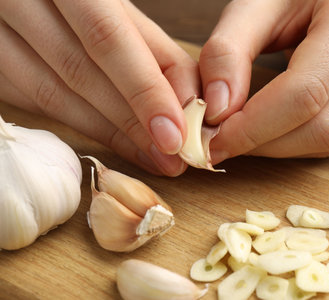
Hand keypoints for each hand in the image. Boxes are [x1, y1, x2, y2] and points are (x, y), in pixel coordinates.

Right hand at [0, 0, 199, 175]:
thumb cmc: (81, 2)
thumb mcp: (117, 9)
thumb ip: (151, 49)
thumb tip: (187, 101)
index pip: (108, 39)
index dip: (145, 91)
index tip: (176, 133)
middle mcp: (23, 0)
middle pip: (80, 72)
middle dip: (131, 121)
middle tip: (169, 157)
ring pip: (53, 94)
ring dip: (107, 133)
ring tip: (148, 157)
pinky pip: (34, 101)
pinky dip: (79, 126)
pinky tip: (112, 141)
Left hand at [200, 0, 328, 161]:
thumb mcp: (255, 6)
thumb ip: (227, 52)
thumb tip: (218, 110)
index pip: (305, 92)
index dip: (255, 126)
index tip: (216, 141)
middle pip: (323, 126)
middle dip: (265, 143)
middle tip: (223, 143)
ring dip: (281, 147)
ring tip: (245, 135)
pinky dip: (300, 141)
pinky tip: (274, 130)